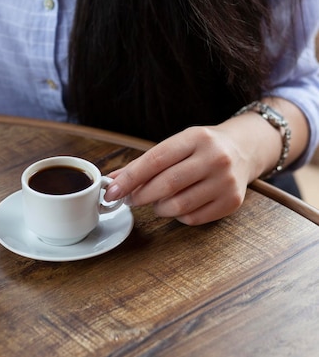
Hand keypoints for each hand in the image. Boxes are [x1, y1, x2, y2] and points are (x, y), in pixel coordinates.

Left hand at [104, 125, 255, 224]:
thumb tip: (113, 180)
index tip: (111, 191)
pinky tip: (178, 205)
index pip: (155, 160)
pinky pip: (193, 218)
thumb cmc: (200, 148)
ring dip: (159, 208)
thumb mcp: (175, 145)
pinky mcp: (232, 202)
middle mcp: (214, 158)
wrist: (243, 150)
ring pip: (178, 206)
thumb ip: (144, 163)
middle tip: (130, 199)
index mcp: (195, 138)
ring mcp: (226, 181)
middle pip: (166, 185)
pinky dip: (178, 216)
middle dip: (140, 196)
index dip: (129, 178)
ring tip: (158, 201)